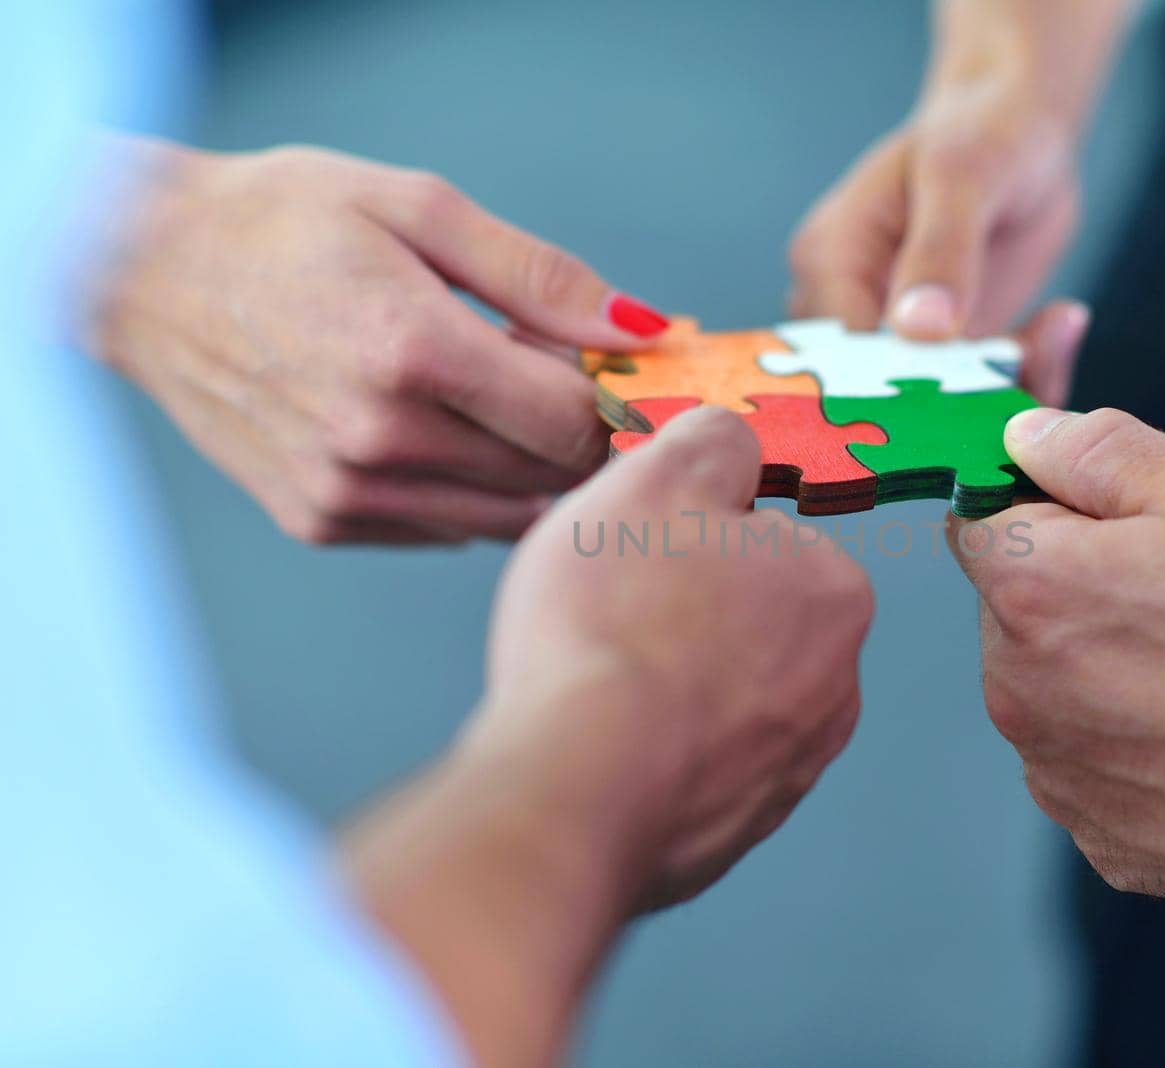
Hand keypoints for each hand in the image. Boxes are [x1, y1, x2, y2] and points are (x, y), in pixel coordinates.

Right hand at [81, 138, 670, 544]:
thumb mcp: (418, 208)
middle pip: (549, 476)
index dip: (608, 398)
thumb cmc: (285, 222)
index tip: (603, 367)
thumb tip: (642, 330)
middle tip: (546, 373)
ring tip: (489, 398)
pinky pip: (446, 529)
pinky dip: (468, 488)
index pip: (574, 422)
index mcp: (412, 352)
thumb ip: (540, 276)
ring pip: (506, 515)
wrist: (142, 271)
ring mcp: (346, 490)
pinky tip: (437, 430)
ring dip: (529, 468)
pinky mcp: (321, 520)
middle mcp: (379, 438)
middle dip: (575, 432)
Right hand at [347, 408, 871, 1066]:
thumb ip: (713, 439)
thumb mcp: (662, 475)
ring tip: (597, 684)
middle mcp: (836, 690)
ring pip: (715, 701)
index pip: (763, 542)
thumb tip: (730, 443)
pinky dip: (648, 756)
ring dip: (662, 688)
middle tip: (609, 618)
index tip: (637, 556)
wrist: (578, 782)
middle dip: (681, 617)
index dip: (686, 539)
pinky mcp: (733, 835)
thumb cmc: (618, 619)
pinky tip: (600, 744)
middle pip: (744, 625)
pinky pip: (688, 773)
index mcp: (836, 595)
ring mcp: (787, 773)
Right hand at [788, 70, 1087, 401]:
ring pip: (933, 407)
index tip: (963, 389)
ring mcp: (896, 339)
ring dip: (996, 392)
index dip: (893, 388)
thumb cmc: (983, 131)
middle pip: (880, 394)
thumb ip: (941, 249)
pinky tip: (1057, 328)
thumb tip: (921, 330)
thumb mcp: (964, 172)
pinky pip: (975, 398)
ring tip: (1049, 337)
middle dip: (951, 402)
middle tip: (1020, 369)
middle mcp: (851, 310)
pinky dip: (1021, 382)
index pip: (838, 355)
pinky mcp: (945, 357)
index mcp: (829, 261)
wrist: (1022, 134)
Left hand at [955, 408, 1164, 921]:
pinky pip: (1097, 767)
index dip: (1042, 505)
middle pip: (1017, 610)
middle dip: (1080, 589)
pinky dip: (1138, 748)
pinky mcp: (1102, 837)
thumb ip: (1099, 452)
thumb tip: (1026, 434)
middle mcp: (1017, 688)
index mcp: (1031, 588)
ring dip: (1106, 670)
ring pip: (1055, 690)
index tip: (1107, 517)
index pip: (981, 519)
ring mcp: (1056, 772)